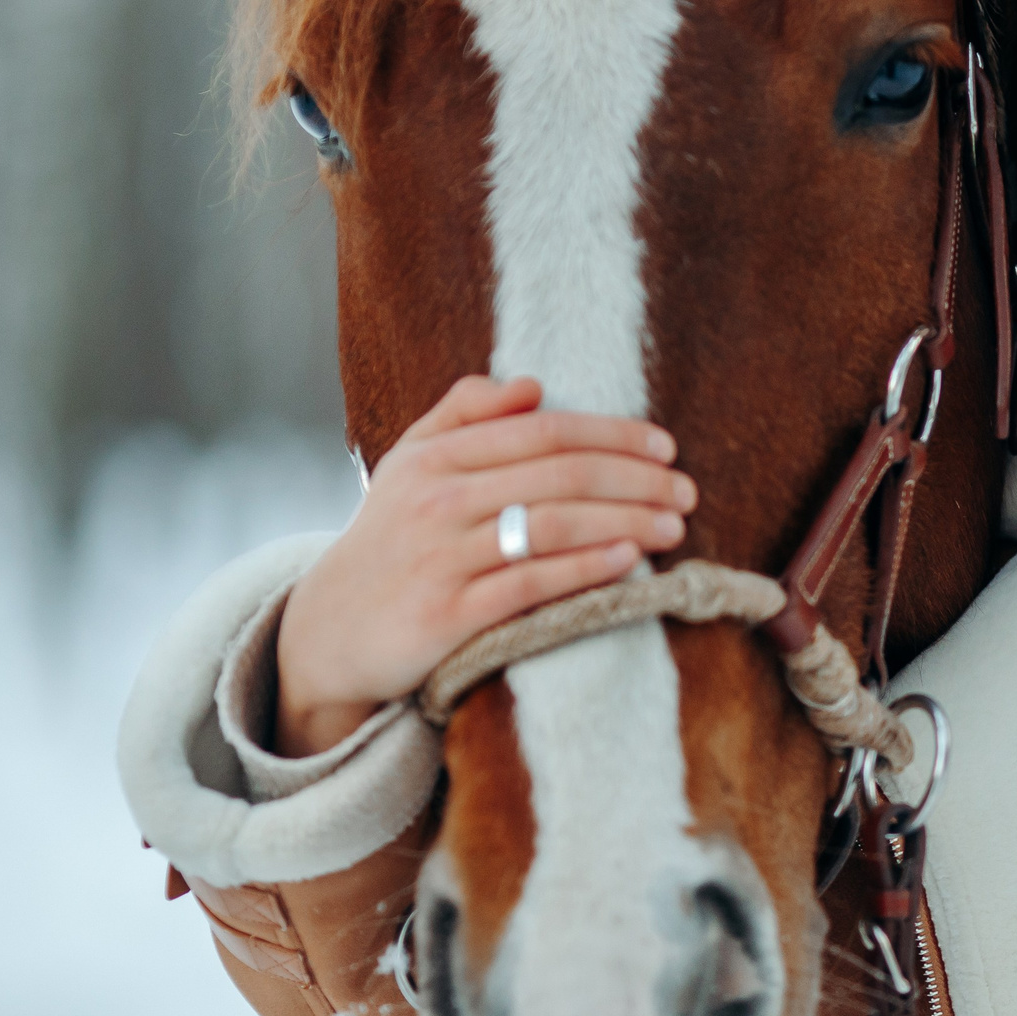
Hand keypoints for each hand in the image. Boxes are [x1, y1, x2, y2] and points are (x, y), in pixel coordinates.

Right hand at [273, 376, 696, 755]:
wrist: (329, 630)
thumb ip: (466, 413)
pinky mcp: (448, 616)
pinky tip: (630, 561)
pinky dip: (585, 569)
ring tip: (673, 526)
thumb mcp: (410, 463)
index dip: (612, 435)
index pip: (543, 432)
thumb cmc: (390, 538)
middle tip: (686, 491)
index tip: (665, 446)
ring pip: (551, 527)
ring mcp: (442, 559)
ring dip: (625, 522)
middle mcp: (437, 500)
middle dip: (635, 480)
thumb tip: (533, 385)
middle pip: (558, 476)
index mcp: (435, 456)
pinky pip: (531, 585)